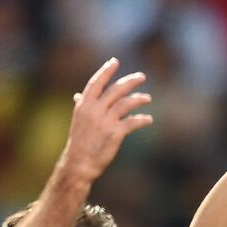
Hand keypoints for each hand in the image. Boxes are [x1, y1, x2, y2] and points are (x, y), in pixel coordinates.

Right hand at [60, 58, 152, 183]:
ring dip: (139, 99)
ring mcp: (105, 121)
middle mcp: (94, 111)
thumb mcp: (78, 121)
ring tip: (147, 98)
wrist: (79, 164)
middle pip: (115, 90)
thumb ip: (81, 106)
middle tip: (142, 77)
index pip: (96, 82)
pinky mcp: (115, 133)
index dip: (106, 71)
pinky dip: (142, 120)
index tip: (115, 61)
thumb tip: (79, 95)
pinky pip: (132, 122)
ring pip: (126, 103)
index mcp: (84, 105)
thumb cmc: (79, 143)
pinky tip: (148, 119)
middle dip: (130, 81)